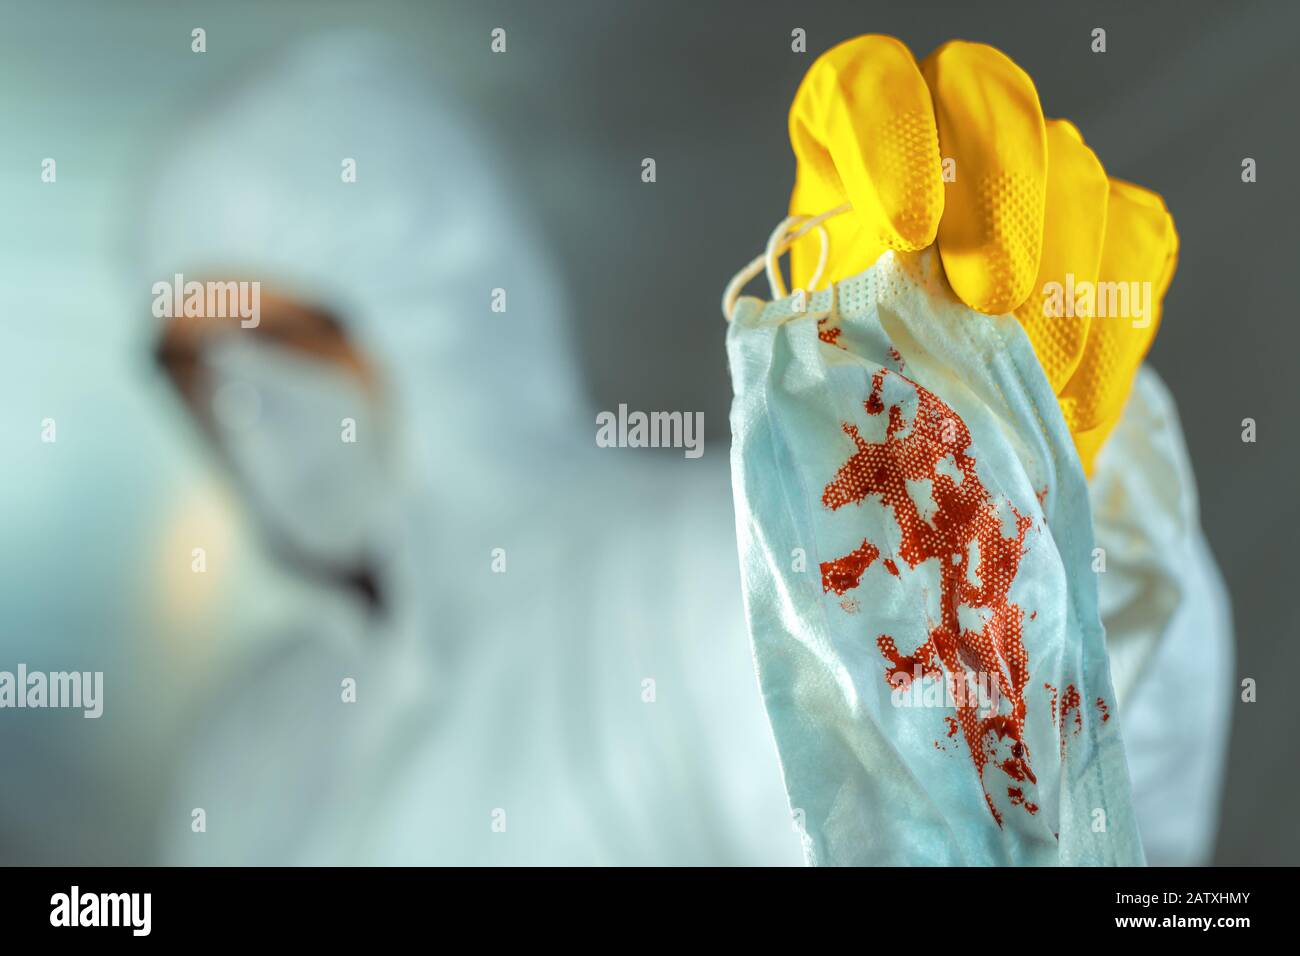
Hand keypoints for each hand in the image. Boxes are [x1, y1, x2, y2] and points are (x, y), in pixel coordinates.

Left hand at [787, 35, 1177, 473]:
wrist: (947, 396)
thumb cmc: (870, 351)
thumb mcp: (839, 330)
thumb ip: (854, 309)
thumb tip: (895, 342)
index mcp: (859, 137)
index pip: (866, 82)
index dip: (892, 139)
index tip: (906, 232)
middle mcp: (955, 120)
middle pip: (987, 103)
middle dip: (999, 201)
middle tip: (990, 298)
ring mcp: (1046, 160)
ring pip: (1072, 175)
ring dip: (1056, 282)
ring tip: (1032, 369)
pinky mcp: (1119, 217)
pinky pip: (1132, 244)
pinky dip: (1105, 329)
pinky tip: (1069, 389)